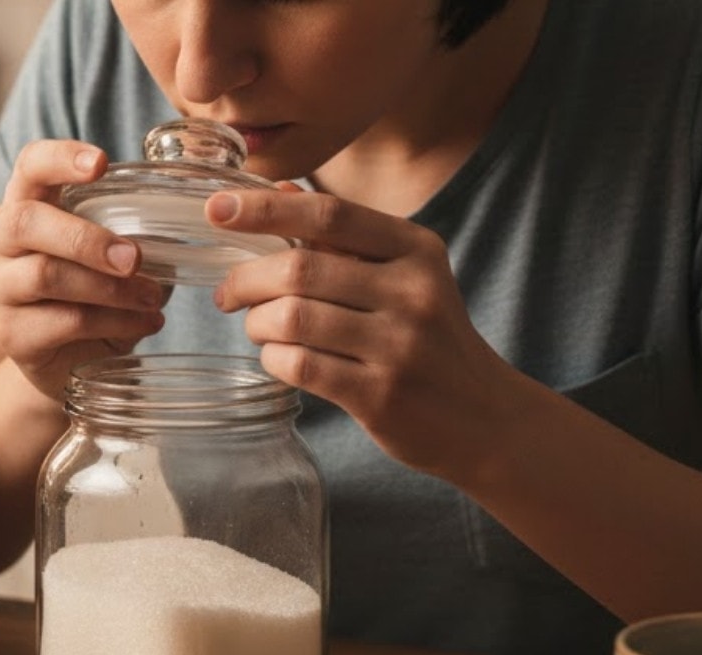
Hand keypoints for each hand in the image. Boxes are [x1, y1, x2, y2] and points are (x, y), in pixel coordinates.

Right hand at [0, 139, 168, 399]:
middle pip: (26, 221)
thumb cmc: (93, 294)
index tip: (101, 163)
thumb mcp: (108, 253)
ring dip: (111, 288)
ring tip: (153, 298)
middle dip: (87, 238)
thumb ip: (128, 228)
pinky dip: (115, 321)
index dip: (60, 158)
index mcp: (23, 206)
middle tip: (135, 258)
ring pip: (47, 275)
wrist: (71, 363)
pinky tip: (145, 323)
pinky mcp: (11, 336)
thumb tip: (188, 212)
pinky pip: (66, 321)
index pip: (30, 166)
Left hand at [208, 186, 527, 480]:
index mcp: (417, 250)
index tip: (216, 208)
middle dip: (246, 279)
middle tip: (227, 293)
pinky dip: (274, 359)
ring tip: (259, 329)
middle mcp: (413, 292)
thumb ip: (341, 237)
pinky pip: (299, 365)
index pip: (329, 213)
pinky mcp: (380, 395)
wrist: (484, 418)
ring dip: (257, 323)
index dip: (266, 208)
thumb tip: (278, 190)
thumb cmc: (429, 340)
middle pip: (299, 268)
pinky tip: (279, 358)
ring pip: (291, 318)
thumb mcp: (404, 277)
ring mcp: (399, 346)